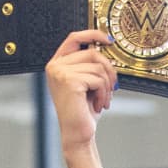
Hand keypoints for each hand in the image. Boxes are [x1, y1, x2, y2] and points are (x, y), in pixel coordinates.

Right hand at [47, 31, 120, 157]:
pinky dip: (104, 93)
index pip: (74, 38)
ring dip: (107, 85)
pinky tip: (98, 105)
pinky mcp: (69, 81)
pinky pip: (98, 78)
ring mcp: (60, 72)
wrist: (78, 134)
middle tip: (112, 88)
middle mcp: (55, 66)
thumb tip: (105, 45)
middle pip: (92, 52)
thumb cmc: (83, 111)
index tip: (108, 40)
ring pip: (98, 66)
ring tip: (103, 100)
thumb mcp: (87, 83)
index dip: (93, 34)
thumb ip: (91, 64)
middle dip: (108, 70)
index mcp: (57, 64)